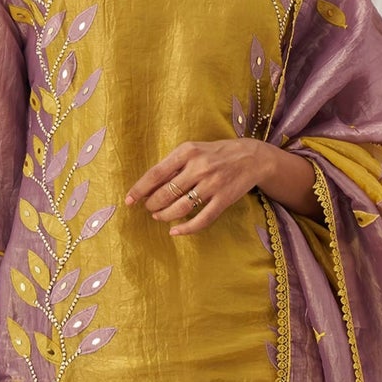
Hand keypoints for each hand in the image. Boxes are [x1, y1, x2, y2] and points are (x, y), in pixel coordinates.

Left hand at [123, 137, 272, 236]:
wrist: (252, 157)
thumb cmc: (216, 154)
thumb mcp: (193, 150)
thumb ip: (173, 164)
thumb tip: (148, 186)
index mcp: (187, 151)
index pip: (156, 173)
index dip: (140, 189)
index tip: (129, 200)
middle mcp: (200, 167)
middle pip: (166, 193)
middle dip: (153, 204)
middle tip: (149, 208)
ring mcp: (213, 184)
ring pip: (181, 208)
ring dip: (165, 216)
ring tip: (159, 217)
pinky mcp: (224, 200)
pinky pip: (201, 220)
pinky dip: (185, 229)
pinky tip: (175, 231)